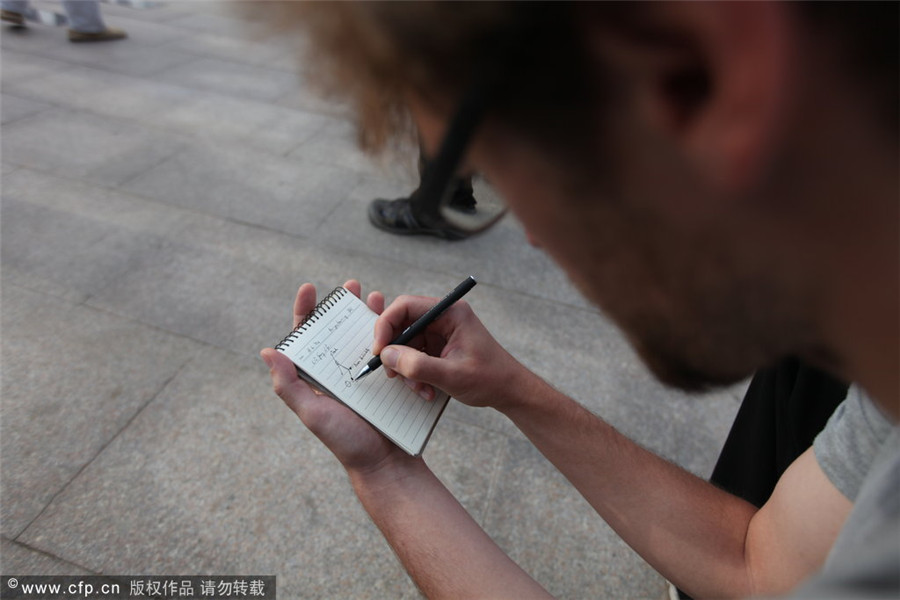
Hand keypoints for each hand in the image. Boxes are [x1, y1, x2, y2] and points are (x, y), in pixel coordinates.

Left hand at [261, 280, 409, 472]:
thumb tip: (267, 352)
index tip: (309, 288)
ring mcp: (364, 374)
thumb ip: (288, 385)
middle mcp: (338, 372)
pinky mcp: (388, 380)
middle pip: (337, 330)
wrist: (386, 463)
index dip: (306, 311)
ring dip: (369, 314)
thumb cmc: (345, 441)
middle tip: (350, 285)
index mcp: (316, 377)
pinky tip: (398, 320)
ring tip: (374, 296)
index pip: (307, 338)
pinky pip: (388, 351)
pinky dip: (391, 332)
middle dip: (342, 305)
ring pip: (364, 336)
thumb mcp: (312, 413)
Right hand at [372, 294, 526, 409]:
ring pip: (406, 344)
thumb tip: (387, 355)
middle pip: (403, 325)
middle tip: (391, 373)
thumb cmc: (490, 378)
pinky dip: (414, 374)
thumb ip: (418, 366)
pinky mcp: (438, 348)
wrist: (509, 391)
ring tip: (419, 388)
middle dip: (395, 351)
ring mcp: (441, 333)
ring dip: (406, 368)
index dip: (387, 325)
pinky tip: (426, 390)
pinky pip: (415, 357)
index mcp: (451, 313)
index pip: (406, 306)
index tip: (379, 349)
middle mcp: (444, 318)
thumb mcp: (452, 375)